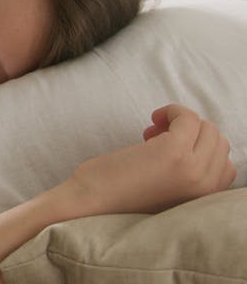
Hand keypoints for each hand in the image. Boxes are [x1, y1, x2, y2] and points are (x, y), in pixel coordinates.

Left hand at [64, 104, 235, 215]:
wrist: (89, 203)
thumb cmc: (118, 195)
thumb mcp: (164, 191)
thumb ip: (185, 175)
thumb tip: (192, 140)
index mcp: (203, 199)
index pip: (225, 164)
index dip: (198, 149)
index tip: (167, 147)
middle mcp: (205, 187)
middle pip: (218, 142)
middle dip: (189, 133)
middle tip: (156, 137)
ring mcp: (192, 169)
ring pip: (207, 128)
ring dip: (180, 122)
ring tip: (151, 133)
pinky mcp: (173, 152)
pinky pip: (188, 117)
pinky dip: (172, 111)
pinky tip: (152, 118)